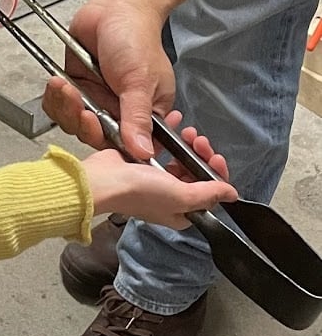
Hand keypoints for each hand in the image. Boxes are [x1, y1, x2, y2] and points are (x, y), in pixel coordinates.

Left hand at [41, 0, 174, 158]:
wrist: (115, 8)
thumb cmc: (136, 40)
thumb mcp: (140, 81)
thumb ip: (138, 117)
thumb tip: (142, 152)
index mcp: (144, 116)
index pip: (128, 147)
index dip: (111, 145)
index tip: (100, 129)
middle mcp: (118, 111)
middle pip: (95, 137)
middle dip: (84, 124)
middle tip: (81, 108)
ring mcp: (95, 99)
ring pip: (73, 123)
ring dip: (66, 108)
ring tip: (65, 87)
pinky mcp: (75, 86)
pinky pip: (58, 104)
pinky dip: (54, 97)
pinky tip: (56, 82)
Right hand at [81, 111, 237, 229]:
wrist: (102, 180)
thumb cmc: (141, 192)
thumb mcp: (180, 196)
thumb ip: (207, 194)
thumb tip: (233, 195)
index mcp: (181, 211)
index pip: (208, 194)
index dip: (216, 175)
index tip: (215, 156)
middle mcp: (170, 197)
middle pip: (195, 174)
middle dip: (201, 155)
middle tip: (200, 139)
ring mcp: (154, 179)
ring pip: (179, 160)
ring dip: (187, 145)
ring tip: (187, 131)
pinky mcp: (140, 162)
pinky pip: (161, 148)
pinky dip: (169, 137)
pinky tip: (174, 123)